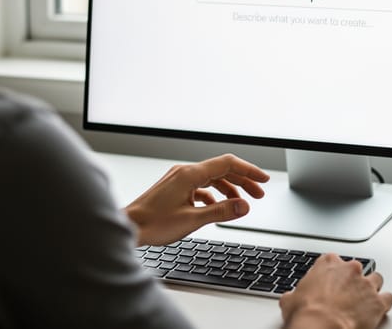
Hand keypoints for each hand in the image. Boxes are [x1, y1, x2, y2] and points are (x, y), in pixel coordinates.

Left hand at [124, 153, 269, 245]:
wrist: (128, 227)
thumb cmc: (152, 224)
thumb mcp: (192, 220)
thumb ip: (221, 212)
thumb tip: (244, 206)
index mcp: (189, 174)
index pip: (227, 164)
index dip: (248, 170)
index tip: (263, 179)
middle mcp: (184, 172)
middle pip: (221, 170)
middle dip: (242, 180)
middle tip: (258, 193)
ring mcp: (178, 180)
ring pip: (211, 179)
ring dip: (229, 189)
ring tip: (241, 203)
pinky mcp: (174, 189)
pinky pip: (200, 187)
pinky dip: (213, 195)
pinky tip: (216, 208)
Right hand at [280, 254, 391, 328]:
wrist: (321, 326)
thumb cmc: (307, 313)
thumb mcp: (291, 300)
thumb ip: (294, 294)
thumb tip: (289, 299)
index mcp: (328, 264)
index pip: (333, 260)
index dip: (332, 273)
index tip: (330, 281)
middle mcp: (350, 270)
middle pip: (356, 269)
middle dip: (352, 280)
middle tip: (346, 293)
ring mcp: (366, 284)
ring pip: (376, 279)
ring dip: (371, 288)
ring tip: (365, 299)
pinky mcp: (378, 302)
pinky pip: (388, 298)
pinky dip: (384, 303)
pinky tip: (379, 308)